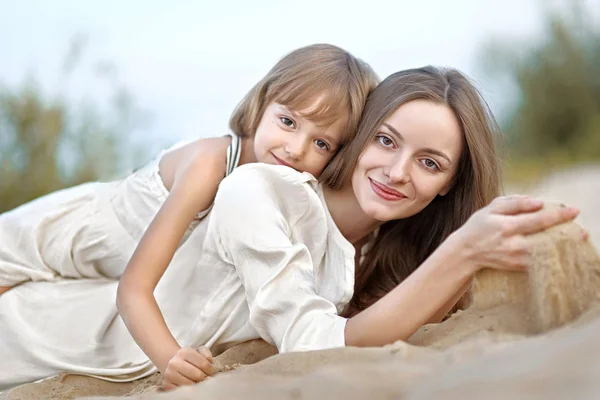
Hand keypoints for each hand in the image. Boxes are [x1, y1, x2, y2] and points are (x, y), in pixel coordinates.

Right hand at [162, 346, 213, 390]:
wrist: (173, 365)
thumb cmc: (190, 360)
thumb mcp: (199, 352)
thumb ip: (206, 354)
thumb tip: (209, 361)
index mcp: (184, 352)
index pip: (204, 364)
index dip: (210, 370)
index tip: (209, 371)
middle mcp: (174, 363)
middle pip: (198, 375)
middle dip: (204, 378)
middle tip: (204, 377)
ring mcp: (169, 375)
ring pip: (191, 385)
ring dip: (197, 385)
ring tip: (197, 381)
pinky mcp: (166, 385)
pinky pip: (183, 391)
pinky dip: (189, 390)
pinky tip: (190, 385)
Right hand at [451, 195, 579, 272]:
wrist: (465, 252)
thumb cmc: (479, 226)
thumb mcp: (490, 209)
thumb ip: (514, 203)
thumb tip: (538, 202)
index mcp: (505, 226)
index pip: (537, 220)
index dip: (557, 216)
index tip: (574, 211)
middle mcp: (512, 244)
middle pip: (545, 240)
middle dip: (566, 236)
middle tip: (583, 231)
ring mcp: (515, 258)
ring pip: (545, 253)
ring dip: (562, 247)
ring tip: (577, 240)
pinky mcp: (517, 268)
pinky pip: (539, 263)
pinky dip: (552, 257)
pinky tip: (562, 251)